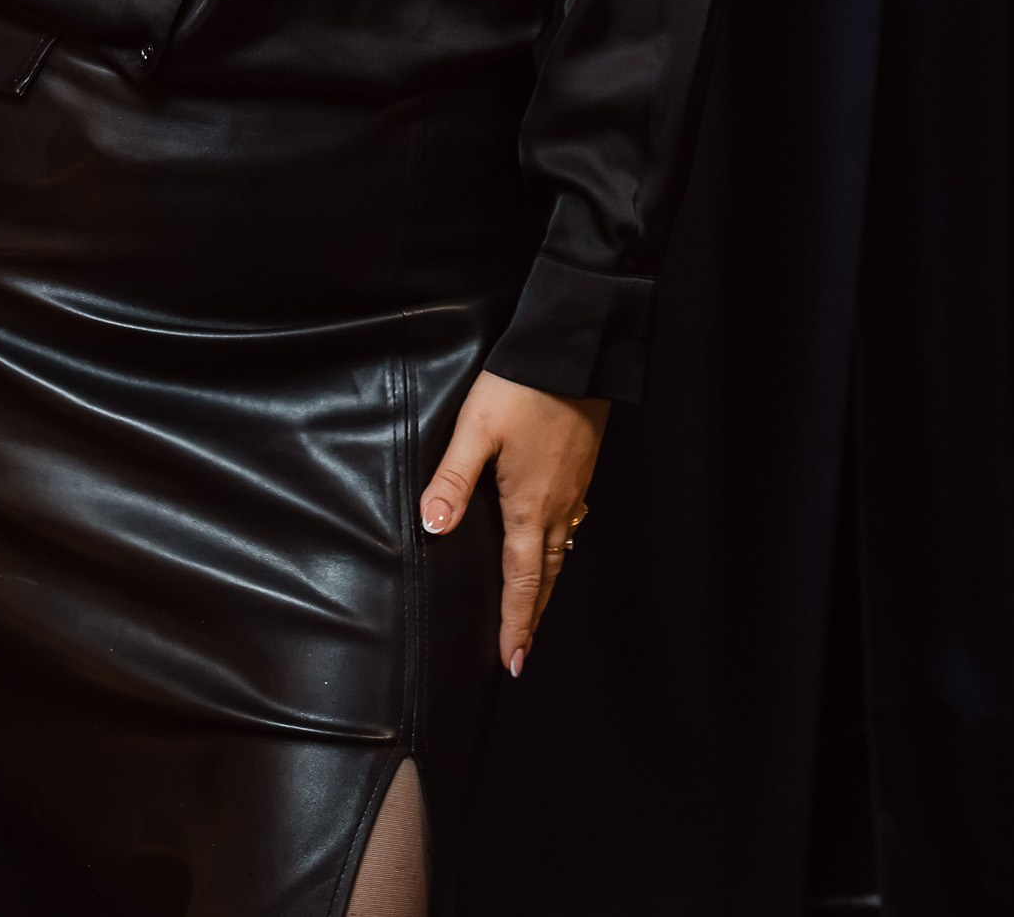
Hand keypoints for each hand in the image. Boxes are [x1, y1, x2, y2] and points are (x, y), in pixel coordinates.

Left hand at [419, 368, 607, 675]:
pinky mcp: (581, 469)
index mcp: (529, 506)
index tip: (512, 662)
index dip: (516, 623)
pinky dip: (557, 549)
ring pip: (560, 551)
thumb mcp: (476, 430)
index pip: (522, 581)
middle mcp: (558, 507)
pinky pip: (570, 525)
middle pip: (546, 575)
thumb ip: (452, 480)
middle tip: (521, 651)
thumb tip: (432, 529)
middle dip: (532, 615)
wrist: (576, 351)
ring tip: (534, 607)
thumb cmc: (521, 387)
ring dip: (545, 585)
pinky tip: (550, 542)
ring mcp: (575, 488)